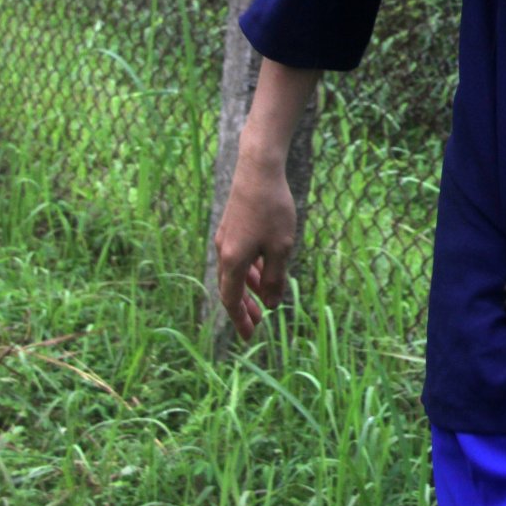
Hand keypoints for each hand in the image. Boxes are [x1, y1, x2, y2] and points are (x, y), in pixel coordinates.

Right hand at [213, 59, 317, 339]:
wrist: (258, 169)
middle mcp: (223, 251)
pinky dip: (249, 269)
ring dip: (249, 288)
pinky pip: (238, 256)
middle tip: (257, 324)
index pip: (231, 300)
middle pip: (230, 288)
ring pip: (235, 271)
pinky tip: (263, 270)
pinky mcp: (232, 225)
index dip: (240, 319)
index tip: (250, 336)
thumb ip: (276, 278)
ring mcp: (226, 237)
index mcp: (233, 260)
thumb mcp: (281, 248)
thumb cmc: (272, 209)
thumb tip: (272, 304)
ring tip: (264, 299)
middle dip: (244, 308)